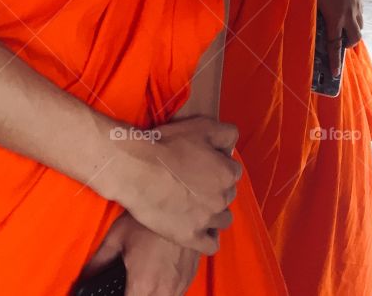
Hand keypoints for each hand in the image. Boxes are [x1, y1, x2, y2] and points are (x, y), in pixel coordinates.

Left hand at [80, 213, 200, 295]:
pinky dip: (167, 290)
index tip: (119, 290)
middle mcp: (164, 290)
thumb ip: (99, 262)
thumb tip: (86, 274)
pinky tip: (159, 276)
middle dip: (137, 295)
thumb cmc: (149, 216)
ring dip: (153, 295)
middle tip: (131, 285)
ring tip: (145, 280)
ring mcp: (180, 284)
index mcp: (143, 286)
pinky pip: (178, 293)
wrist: (180, 199)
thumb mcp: (118, 237)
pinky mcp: (190, 275)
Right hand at [95, 115, 240, 253]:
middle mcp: (222, 198)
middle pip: (228, 194)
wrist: (138, 169)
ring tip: (196, 205)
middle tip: (196, 183)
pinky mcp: (190, 237)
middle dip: (217, 189)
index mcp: (227, 173)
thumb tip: (233, 144)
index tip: (204, 164)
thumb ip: (227, 133)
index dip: (219, 166)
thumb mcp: (204, 126)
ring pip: (223, 219)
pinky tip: (198, 228)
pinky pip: (211, 244)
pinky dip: (208, 237)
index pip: (234, 171)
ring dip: (214, 212)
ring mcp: (207, 220)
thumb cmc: (169, 144)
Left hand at [316, 0, 362, 75]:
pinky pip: (360, 13)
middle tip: (341, 46)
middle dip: (348, 45)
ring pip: (359, 26)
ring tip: (345, 30)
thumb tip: (303, 22)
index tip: (336, 74)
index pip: (335, 45)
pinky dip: (355, 17)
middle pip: (354, 38)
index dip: (335, 61)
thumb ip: (309, 12)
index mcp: (335, 18)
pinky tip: (348, 11)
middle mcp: (348, 14)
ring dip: (353, 31)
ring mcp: (356, 5)